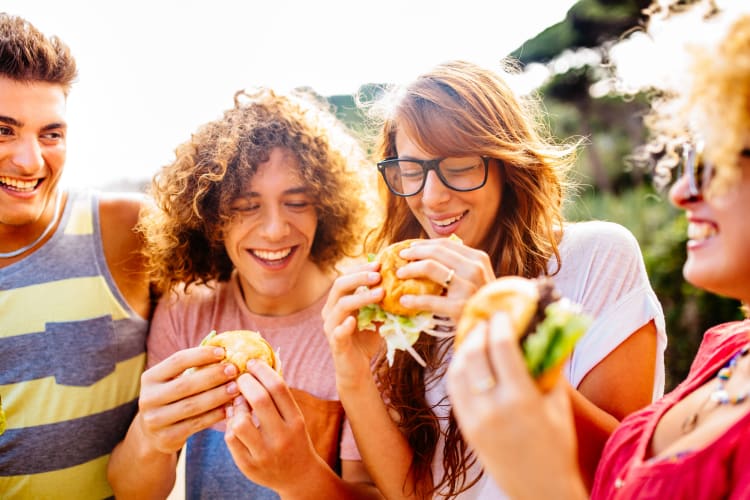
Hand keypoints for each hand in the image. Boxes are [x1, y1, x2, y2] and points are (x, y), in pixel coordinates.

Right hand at [136, 346, 238, 453]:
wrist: (152, 435)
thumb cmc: (172, 398)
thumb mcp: (173, 381)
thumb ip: (192, 367)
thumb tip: (224, 350)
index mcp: (150, 378)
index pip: (177, 361)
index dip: (201, 355)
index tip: (223, 352)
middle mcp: (148, 398)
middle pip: (185, 384)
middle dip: (213, 376)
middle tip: (234, 370)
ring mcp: (155, 420)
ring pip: (192, 406)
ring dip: (217, 396)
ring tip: (236, 388)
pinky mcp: (166, 438)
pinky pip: (196, 424)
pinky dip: (214, 415)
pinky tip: (229, 408)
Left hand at [225, 361, 325, 493]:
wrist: (298, 476)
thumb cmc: (293, 438)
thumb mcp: (294, 418)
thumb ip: (279, 396)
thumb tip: (259, 363)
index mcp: (296, 421)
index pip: (278, 387)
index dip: (262, 370)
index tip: (251, 362)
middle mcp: (282, 437)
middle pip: (259, 400)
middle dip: (245, 383)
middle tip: (240, 377)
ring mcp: (265, 453)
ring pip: (239, 422)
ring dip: (235, 408)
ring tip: (238, 403)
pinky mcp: (248, 466)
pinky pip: (230, 438)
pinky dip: (229, 426)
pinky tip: (235, 421)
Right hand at [321, 261, 384, 390]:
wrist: (356, 369)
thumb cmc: (365, 340)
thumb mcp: (375, 317)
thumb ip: (381, 303)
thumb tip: (399, 284)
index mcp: (338, 301)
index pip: (345, 277)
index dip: (360, 269)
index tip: (379, 263)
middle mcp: (330, 311)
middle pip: (340, 286)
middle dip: (359, 278)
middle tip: (379, 275)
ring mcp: (331, 327)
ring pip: (341, 306)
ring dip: (361, 297)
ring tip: (380, 293)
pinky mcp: (335, 343)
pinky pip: (337, 332)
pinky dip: (345, 325)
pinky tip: (354, 321)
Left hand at [396, 237, 494, 321]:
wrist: (493, 327)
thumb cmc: (480, 300)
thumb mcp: (476, 277)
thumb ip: (459, 264)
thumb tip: (426, 252)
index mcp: (478, 258)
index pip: (445, 244)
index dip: (424, 244)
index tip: (410, 248)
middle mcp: (474, 269)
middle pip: (436, 252)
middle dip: (414, 253)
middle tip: (400, 258)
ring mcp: (468, 287)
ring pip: (431, 268)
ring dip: (410, 269)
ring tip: (399, 275)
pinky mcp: (460, 307)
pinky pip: (430, 300)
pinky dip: (414, 300)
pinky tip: (404, 300)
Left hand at [447, 313, 585, 498]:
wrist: (539, 489)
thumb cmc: (557, 444)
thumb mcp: (558, 404)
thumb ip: (548, 367)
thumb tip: (539, 331)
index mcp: (521, 400)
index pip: (501, 348)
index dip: (499, 323)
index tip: (502, 311)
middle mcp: (493, 408)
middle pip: (475, 354)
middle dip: (478, 330)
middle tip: (486, 318)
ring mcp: (474, 419)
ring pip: (458, 370)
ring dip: (465, 347)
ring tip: (476, 335)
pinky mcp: (464, 427)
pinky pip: (453, 388)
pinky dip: (458, 367)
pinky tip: (468, 358)